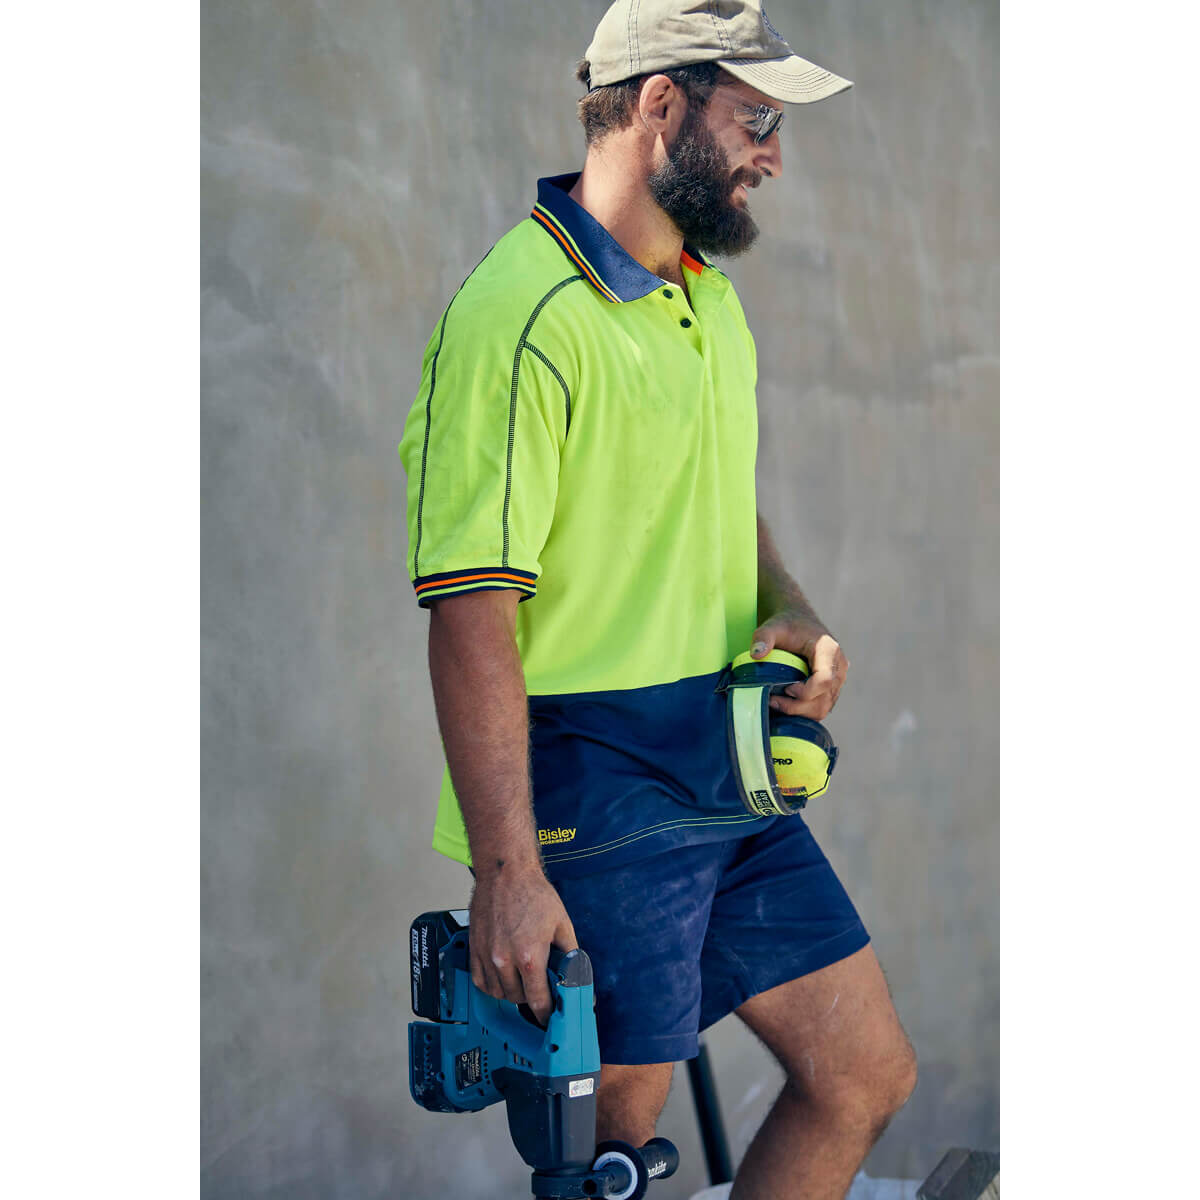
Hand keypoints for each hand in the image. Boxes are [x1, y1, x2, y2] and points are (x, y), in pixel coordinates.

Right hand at [468, 864, 577, 1024]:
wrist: (505, 872)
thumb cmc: (534, 894)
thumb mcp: (562, 924)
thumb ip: (572, 956)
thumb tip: (580, 977)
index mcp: (530, 957)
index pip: (538, 1001)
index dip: (547, 1014)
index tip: (551, 1018)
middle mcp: (504, 961)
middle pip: (517, 999)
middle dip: (531, 998)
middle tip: (540, 988)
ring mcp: (486, 956)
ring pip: (498, 993)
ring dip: (511, 992)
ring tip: (522, 979)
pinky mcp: (474, 949)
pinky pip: (480, 981)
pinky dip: (492, 985)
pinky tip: (503, 976)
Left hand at [750, 610, 847, 720]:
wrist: (799, 621)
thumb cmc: (787, 624)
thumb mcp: (772, 627)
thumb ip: (763, 637)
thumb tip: (755, 655)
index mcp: (829, 651)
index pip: (824, 681)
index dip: (804, 692)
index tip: (785, 689)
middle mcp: (839, 667)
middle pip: (824, 700)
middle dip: (798, 707)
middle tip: (773, 701)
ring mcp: (837, 679)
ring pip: (824, 708)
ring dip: (800, 712)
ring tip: (777, 703)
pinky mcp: (831, 688)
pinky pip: (821, 707)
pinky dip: (804, 711)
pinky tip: (785, 703)